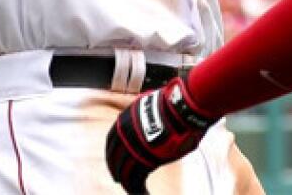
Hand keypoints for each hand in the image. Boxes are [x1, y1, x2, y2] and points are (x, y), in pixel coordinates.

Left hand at [105, 77, 214, 192]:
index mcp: (124, 121)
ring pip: (125, 173)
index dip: (112, 154)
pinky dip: (137, 190)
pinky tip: (145, 194)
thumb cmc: (174, 105)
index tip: (114, 161)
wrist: (181, 106)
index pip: (110, 141)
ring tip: (135, 191)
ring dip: (129, 185)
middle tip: (119, 180)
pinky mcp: (145, 160)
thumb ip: (144, 119)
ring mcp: (134, 148)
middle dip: (117, 171)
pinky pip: (136, 180)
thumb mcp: (151, 107)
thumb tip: (149, 125)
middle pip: (115, 160)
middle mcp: (125, 136)